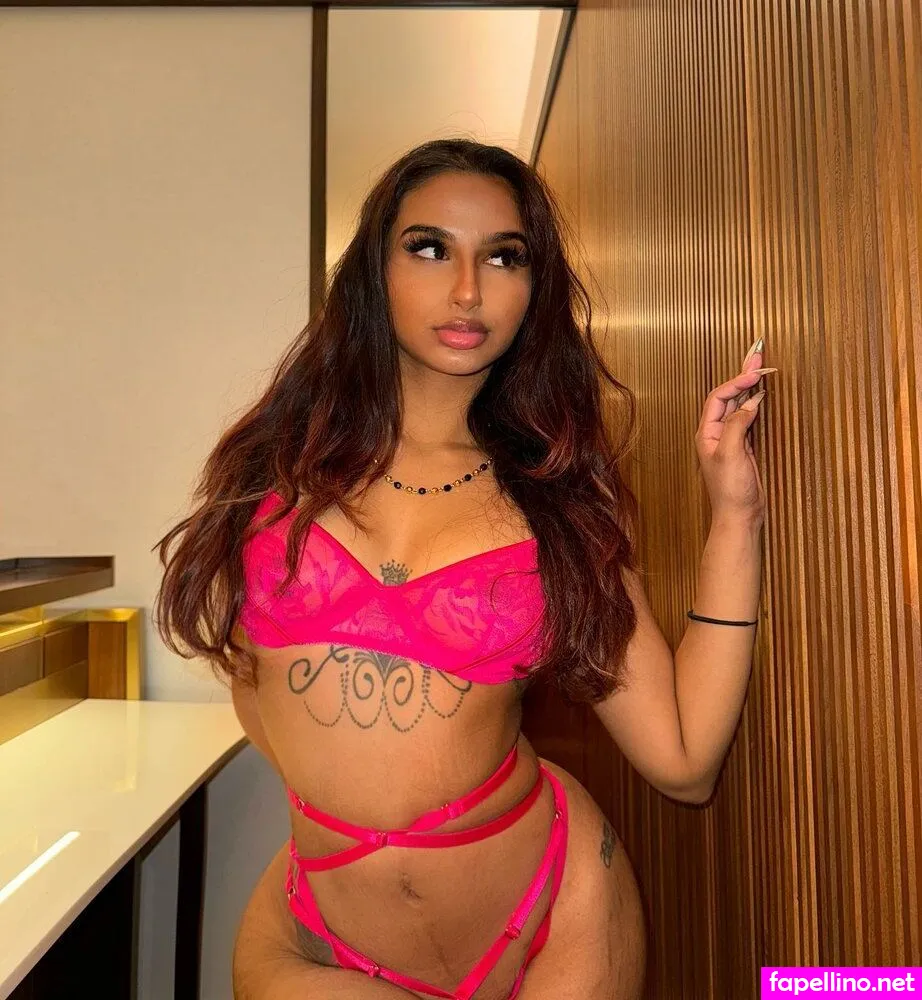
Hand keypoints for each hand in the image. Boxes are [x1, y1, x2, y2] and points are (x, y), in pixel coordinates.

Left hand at [693, 339, 776, 521]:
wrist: (739, 515)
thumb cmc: (730, 489)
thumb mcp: (731, 453)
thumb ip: (737, 425)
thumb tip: (749, 403)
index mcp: (707, 432)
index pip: (719, 398)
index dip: (736, 382)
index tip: (755, 373)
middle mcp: (716, 433)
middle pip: (728, 397)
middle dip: (743, 376)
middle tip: (758, 355)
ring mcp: (730, 439)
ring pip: (739, 405)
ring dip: (750, 386)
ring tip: (761, 367)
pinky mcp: (744, 446)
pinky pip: (748, 418)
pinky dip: (756, 403)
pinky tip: (762, 395)